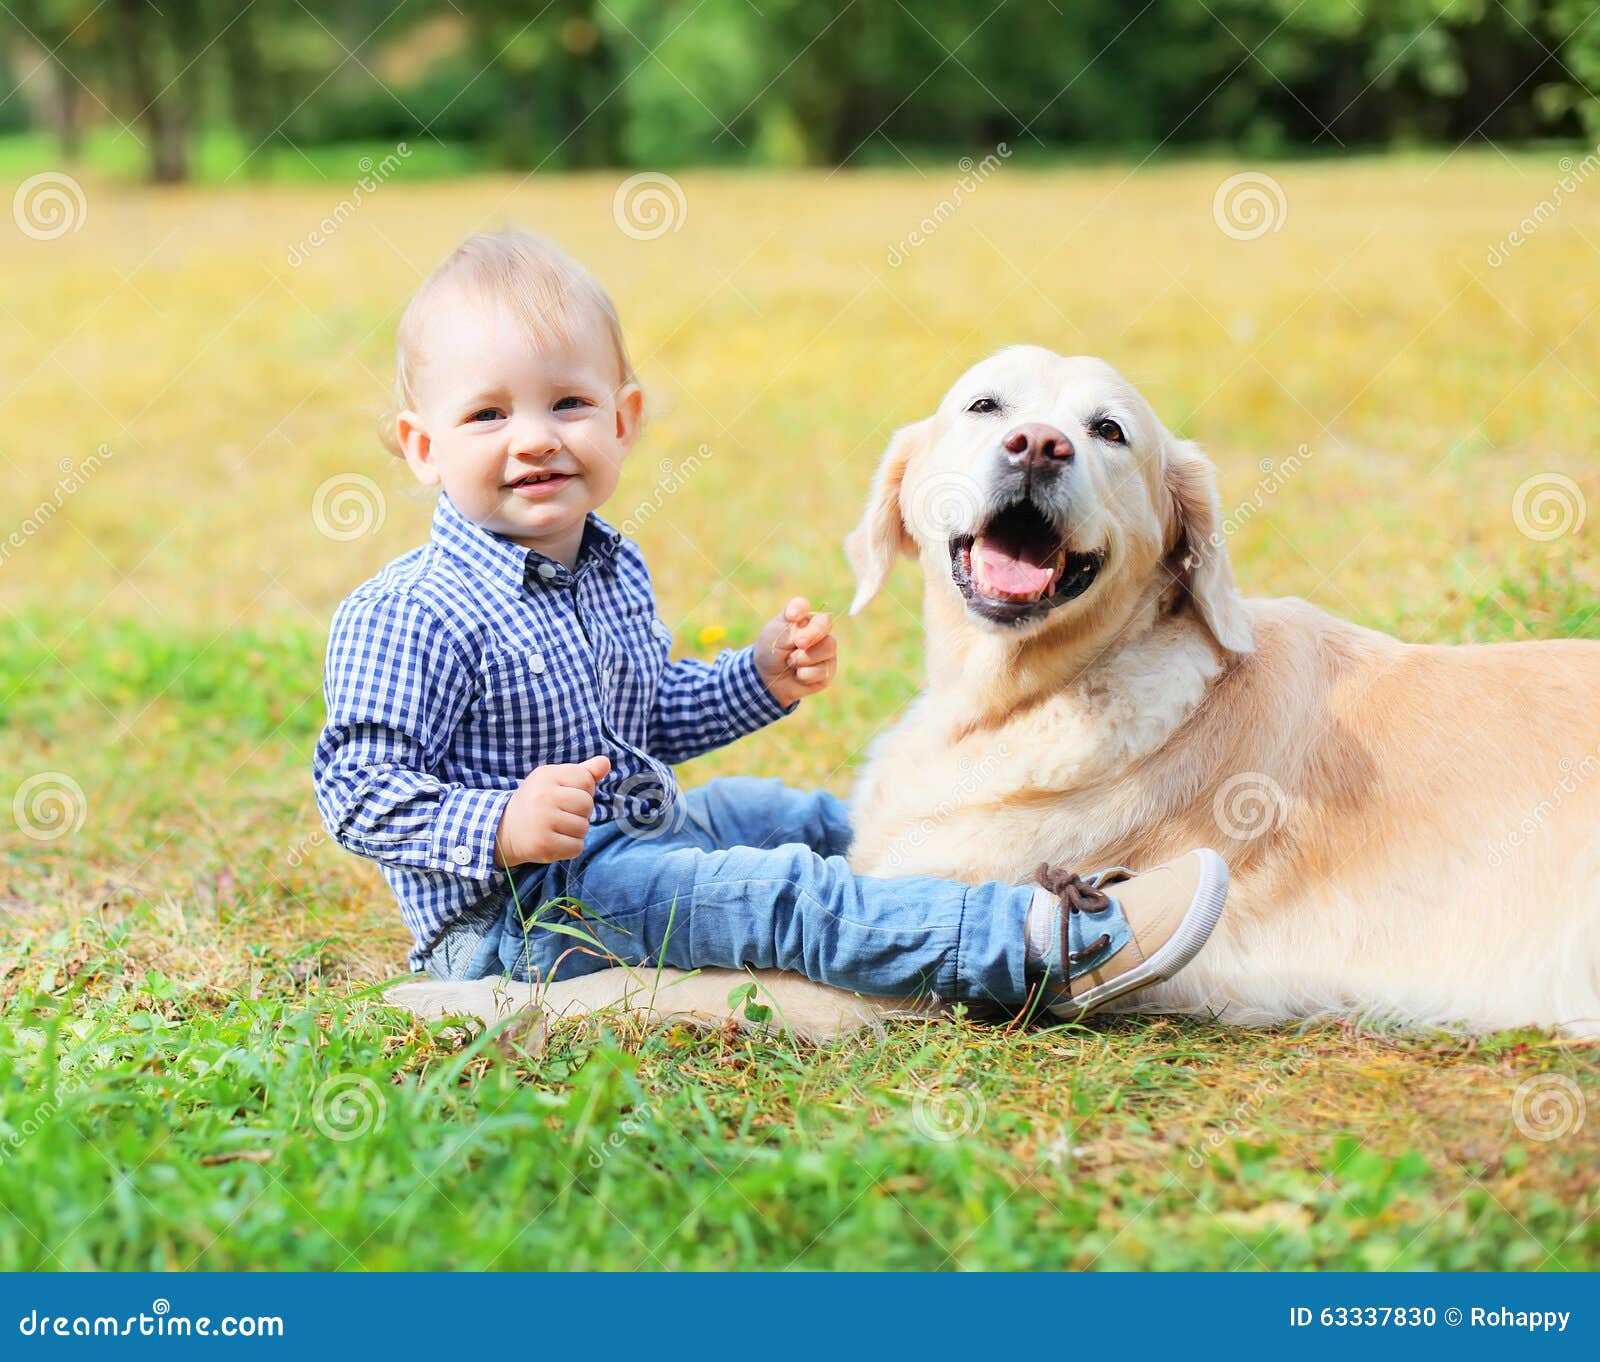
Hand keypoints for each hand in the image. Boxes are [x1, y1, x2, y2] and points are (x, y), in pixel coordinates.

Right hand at [493, 755, 610, 866]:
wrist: (504, 829)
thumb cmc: (537, 802)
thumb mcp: (555, 780)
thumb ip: (583, 772)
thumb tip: (606, 762)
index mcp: (546, 775)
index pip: (586, 780)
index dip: (583, 791)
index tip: (566, 796)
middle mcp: (543, 796)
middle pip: (587, 804)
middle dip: (580, 813)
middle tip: (560, 815)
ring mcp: (542, 821)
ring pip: (583, 827)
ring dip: (575, 832)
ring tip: (556, 828)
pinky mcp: (543, 844)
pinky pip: (576, 847)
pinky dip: (570, 847)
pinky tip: (555, 841)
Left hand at [755, 596, 837, 707]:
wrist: (768, 680)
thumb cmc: (771, 652)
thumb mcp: (774, 636)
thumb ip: (790, 627)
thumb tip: (804, 620)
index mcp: (800, 618)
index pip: (803, 606)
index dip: (799, 609)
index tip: (790, 616)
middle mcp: (816, 630)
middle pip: (825, 622)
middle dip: (812, 633)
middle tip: (799, 643)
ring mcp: (825, 649)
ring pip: (828, 647)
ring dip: (805, 657)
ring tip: (791, 663)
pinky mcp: (827, 669)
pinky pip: (823, 669)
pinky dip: (806, 674)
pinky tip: (798, 675)